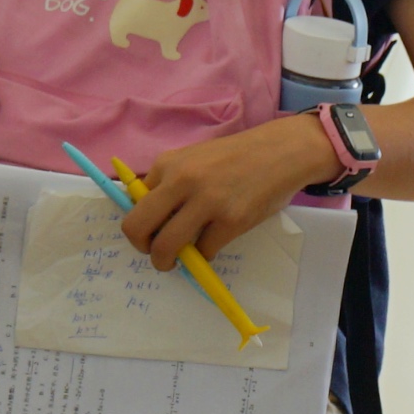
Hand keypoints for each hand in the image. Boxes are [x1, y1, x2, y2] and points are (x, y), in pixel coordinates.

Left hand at [122, 117, 333, 268]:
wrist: (280, 152)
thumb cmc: (236, 158)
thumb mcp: (194, 159)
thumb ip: (170, 182)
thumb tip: (148, 217)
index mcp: (167, 163)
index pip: (133, 202)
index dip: (140, 220)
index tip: (151, 230)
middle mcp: (182, 180)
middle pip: (137, 227)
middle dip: (142, 248)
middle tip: (154, 253)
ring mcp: (206, 201)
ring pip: (166, 247)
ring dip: (166, 262)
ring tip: (176, 261)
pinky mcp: (230, 221)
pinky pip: (203, 251)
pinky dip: (204, 256)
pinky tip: (212, 245)